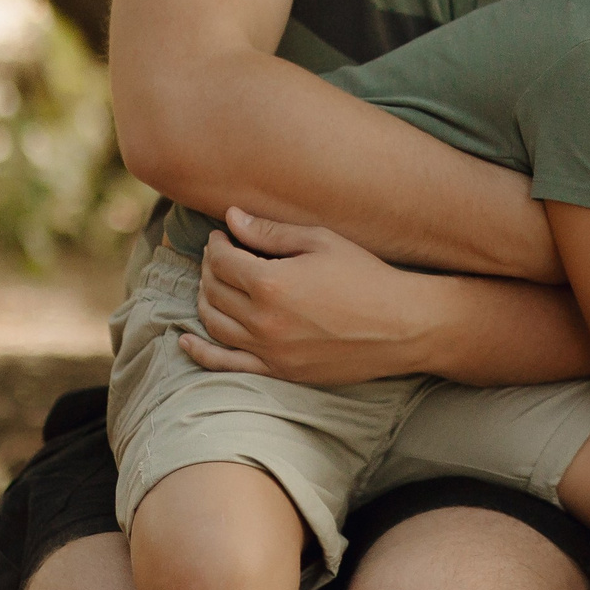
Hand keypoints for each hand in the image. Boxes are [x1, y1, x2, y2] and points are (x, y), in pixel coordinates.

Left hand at [178, 206, 430, 384]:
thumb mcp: (321, 241)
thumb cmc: (366, 276)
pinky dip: (201, 351)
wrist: (402, 326)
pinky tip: (186, 340)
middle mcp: (263, 319)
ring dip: (204, 300)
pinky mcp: (279, 371)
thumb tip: (231, 217)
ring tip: (213, 284)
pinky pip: (225, 364)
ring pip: (214, 323)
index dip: (216, 243)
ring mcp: (269, 350)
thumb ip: (270, 232)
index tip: (223, 235)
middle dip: (210, 268)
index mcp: (271, 282)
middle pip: (213, 290)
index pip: (222, 260)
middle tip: (221, 256)